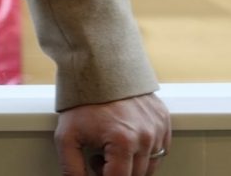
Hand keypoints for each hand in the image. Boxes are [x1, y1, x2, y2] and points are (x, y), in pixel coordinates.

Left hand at [55, 93, 170, 175]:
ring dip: (130, 163)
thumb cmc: (83, 99)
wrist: (99, 66)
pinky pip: (159, 149)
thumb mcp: (67, 136)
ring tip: (111, 146)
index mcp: (123, 142)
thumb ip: (72, 169)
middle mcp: (145, 136)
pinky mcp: (163, 119)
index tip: (94, 165)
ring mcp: (157, 128)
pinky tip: (126, 138)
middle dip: (115, 171)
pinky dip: (144, 151)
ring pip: (149, 166)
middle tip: (98, 155)